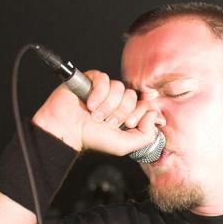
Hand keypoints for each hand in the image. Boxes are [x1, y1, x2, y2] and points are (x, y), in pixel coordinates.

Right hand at [32, 70, 164, 155]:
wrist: (68, 129)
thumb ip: (145, 136)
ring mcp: (105, 89)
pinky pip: (104, 79)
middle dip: (120, 112)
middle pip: (132, 96)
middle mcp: (117, 100)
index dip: (137, 114)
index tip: (127, 124)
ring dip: (107, 105)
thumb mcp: (125, 145)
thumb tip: (154, 115)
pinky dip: (98, 93)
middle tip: (107, 122)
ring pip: (118, 87)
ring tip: (95, 115)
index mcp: (127, 113)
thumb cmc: (93, 138)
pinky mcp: (92, 79)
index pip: (144, 104)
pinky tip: (89, 104)